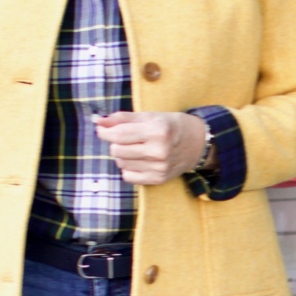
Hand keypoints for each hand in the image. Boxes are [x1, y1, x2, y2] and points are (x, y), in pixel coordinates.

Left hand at [94, 111, 208, 184]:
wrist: (197, 144)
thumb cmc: (171, 126)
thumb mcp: (150, 116)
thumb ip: (123, 118)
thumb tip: (99, 121)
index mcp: (157, 131)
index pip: (119, 135)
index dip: (104, 132)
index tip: (101, 129)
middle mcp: (159, 151)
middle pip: (117, 151)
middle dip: (115, 143)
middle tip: (124, 138)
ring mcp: (159, 168)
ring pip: (121, 164)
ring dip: (122, 156)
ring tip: (134, 148)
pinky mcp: (158, 179)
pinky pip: (128, 177)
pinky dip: (128, 168)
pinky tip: (138, 160)